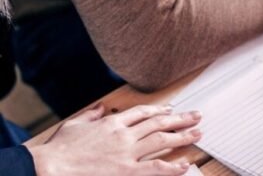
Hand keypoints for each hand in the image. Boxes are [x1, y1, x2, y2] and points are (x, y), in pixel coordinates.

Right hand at [28, 103, 201, 175]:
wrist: (49, 168)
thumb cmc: (58, 150)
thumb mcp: (75, 125)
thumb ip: (91, 115)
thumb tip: (101, 107)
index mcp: (112, 122)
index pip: (142, 113)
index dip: (159, 110)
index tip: (171, 110)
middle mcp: (124, 135)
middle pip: (158, 123)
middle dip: (180, 119)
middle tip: (196, 116)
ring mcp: (127, 154)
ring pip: (161, 141)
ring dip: (182, 136)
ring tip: (198, 134)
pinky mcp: (126, 172)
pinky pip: (155, 168)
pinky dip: (172, 167)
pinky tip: (185, 165)